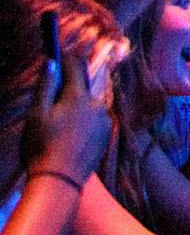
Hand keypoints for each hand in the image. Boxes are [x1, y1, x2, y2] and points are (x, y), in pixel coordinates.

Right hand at [23, 38, 111, 186]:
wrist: (60, 181)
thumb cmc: (42, 147)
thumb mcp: (37, 114)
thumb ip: (45, 86)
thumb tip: (51, 63)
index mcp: (79, 96)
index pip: (75, 68)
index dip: (66, 59)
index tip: (59, 53)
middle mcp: (97, 105)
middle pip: (82, 87)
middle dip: (68, 87)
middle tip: (53, 95)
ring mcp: (104, 121)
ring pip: (87, 106)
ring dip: (75, 107)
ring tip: (58, 123)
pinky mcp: (106, 136)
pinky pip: (93, 121)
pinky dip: (82, 122)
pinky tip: (68, 136)